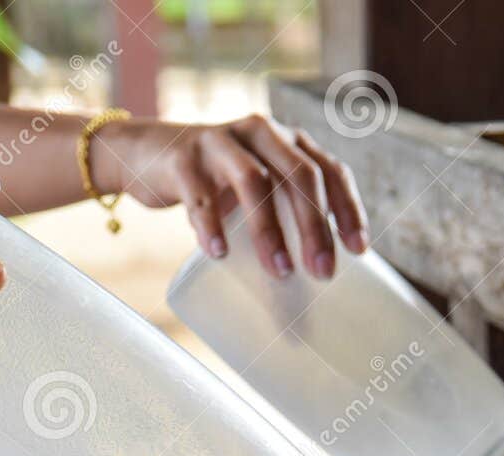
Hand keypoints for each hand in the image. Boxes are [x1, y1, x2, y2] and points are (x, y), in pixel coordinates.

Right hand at [93, 114, 368, 278]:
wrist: (146, 156)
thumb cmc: (217, 183)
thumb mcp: (258, 186)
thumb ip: (285, 210)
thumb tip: (319, 274)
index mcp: (286, 141)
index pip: (330, 169)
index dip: (348, 208)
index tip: (358, 250)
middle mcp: (259, 133)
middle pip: (300, 175)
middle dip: (315, 226)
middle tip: (322, 271)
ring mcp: (219, 141)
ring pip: (255, 182)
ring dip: (270, 231)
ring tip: (281, 272)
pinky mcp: (182, 157)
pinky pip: (201, 195)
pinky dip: (210, 226)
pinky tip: (219, 254)